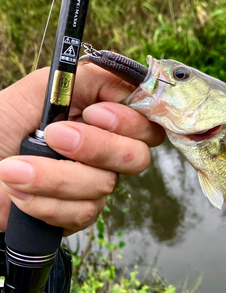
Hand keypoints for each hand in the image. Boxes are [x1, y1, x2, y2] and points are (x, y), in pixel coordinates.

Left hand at [0, 63, 164, 234]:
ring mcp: (91, 185)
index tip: (94, 114)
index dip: (130, 120)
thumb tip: (124, 78)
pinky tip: (18, 192)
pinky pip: (82, 213)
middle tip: (54, 136)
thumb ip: (82, 78)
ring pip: (104, 185)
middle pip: (137, 156)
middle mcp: (102, 152)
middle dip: (96, 147)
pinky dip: (45, 202)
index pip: (144, 121)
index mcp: (97, 119)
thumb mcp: (35, 92)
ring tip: (14, 169)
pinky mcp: (77, 213)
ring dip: (54, 176)